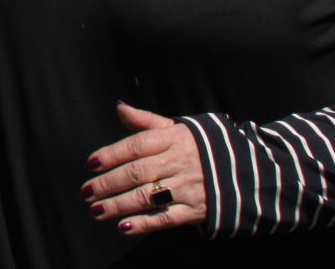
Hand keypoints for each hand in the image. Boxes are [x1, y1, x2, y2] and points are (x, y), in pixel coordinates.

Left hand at [80, 103, 207, 235]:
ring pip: (147, 196)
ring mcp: (187, 187)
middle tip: (86, 191)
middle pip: (136, 173)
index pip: (135, 146)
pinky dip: (144, 223)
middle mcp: (178, 162)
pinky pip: (166, 218)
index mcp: (172, 139)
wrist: (248, 171)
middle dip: (107, 183)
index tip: (90, 164)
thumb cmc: (203, 146)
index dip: (111, 154)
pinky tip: (124, 227)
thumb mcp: (178, 127)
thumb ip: (146, 120)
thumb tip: (119, 107)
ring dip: (118, 205)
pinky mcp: (196, 210)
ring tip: (95, 210)